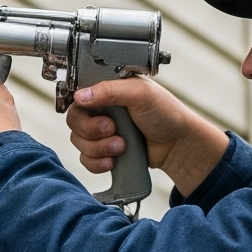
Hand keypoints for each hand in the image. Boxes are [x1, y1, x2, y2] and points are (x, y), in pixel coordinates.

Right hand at [66, 77, 228, 198]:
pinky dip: (97, 163)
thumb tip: (80, 96)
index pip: (78, 93)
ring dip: (98, 148)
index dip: (81, 105)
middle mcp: (101, 108)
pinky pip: (85, 159)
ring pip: (78, 141)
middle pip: (74, 119)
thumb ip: (110, 91)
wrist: (178, 146)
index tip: (95, 111)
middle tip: (112, 129)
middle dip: (91, 130)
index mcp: (107, 89)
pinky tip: (114, 161)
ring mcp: (102, 131)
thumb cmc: (165, 114)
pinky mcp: (104, 152)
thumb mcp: (140, 94)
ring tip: (122, 146)